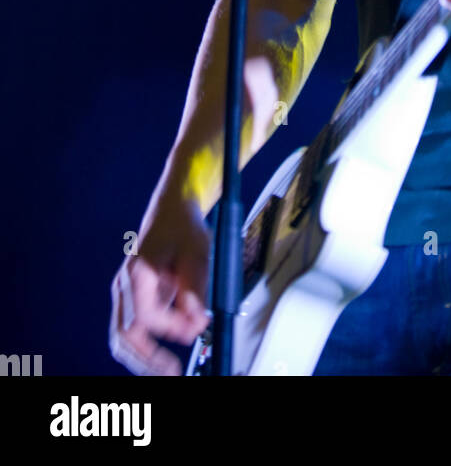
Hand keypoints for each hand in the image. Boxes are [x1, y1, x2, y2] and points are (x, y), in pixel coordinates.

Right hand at [109, 196, 211, 375]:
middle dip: (146, 359)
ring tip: (164, 370)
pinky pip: (128, 328)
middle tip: (170, 373)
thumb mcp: (197, 253)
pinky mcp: (129, 296)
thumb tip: (197, 320)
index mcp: (139, 272)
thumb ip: (195, 288)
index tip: (194, 329)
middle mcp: (125, 283)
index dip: (171, 328)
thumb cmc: (183, 226)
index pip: (146, 315)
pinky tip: (159, 354)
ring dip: (141, 358)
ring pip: (121, 335)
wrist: (171, 209)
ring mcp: (124, 290)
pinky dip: (142, 344)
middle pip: (124, 333)